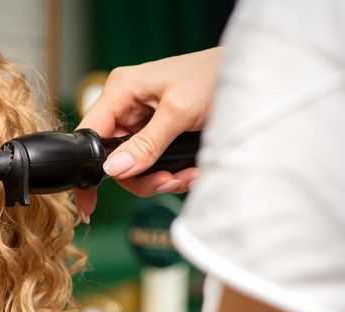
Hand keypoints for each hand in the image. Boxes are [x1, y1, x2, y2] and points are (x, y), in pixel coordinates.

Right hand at [74, 47, 220, 220]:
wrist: (256, 77)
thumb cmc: (216, 76)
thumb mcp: (179, 112)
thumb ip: (146, 144)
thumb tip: (114, 169)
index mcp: (121, 91)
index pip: (91, 134)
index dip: (89, 167)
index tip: (89, 202)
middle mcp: (128, 106)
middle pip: (115, 157)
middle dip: (141, 177)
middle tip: (167, 182)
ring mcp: (145, 121)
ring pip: (136, 166)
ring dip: (162, 178)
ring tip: (188, 176)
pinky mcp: (162, 134)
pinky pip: (156, 163)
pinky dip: (174, 173)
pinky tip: (194, 170)